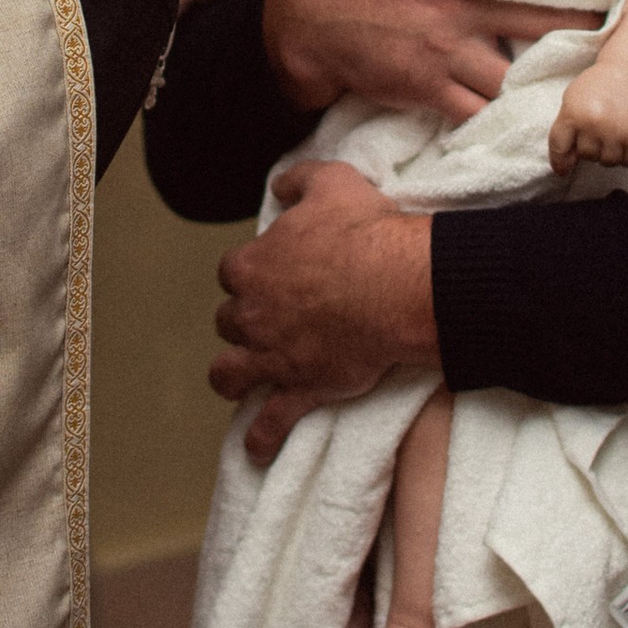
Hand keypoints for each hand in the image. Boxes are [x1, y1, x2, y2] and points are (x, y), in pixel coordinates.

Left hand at [210, 160, 437, 464]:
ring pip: (229, 372)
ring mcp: (272, 354)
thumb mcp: (333, 183)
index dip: (251, 275)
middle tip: (268, 322)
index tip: (270, 277)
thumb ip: (299, 180)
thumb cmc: (367, 233)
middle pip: (230, 321)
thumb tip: (281, 185)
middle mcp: (252, 313)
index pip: (233, 272)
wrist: (398, 284)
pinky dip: (260, 436)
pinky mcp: (299, 387)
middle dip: (244, 322)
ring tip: (240, 380)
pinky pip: (270, 420)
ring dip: (233, 375)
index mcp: (253, 265)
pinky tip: (256, 447)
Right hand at [263, 0, 599, 121]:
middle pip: (542, 29)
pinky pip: (475, 114)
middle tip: (617, 64)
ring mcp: (447, 50)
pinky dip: (497, 124)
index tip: (614, 5)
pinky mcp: (425, 86)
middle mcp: (465, 8)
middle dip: (577, 47)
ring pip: (513, 79)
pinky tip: (520, 132)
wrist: (305, 11)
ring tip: (573, 109)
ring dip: (538, 95)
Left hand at [549, 60, 627, 174]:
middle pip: (586, 156)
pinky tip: (624, 140)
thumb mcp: (571, 101)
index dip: (560, 161)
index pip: (559, 148)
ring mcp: (619, 131)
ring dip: (608, 153)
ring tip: (611, 135)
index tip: (563, 169)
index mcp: (574, 113)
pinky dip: (626, 156)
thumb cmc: (597, 87)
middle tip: (597, 131)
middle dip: (590, 147)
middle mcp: (595, 123)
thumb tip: (564, 168)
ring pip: (608, 162)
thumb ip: (564, 131)